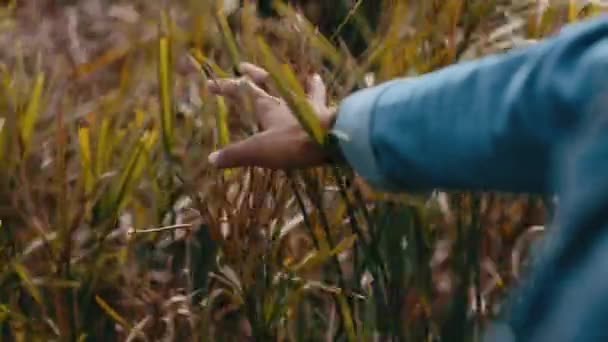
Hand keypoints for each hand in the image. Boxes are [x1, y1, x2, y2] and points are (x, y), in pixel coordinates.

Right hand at [206, 62, 333, 169]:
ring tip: (285, 72)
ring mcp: (305, 105)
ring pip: (292, 87)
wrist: (331, 141)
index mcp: (267, 107)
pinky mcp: (322, 113)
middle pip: (266, 82)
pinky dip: (316, 88)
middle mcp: (285, 101)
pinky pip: (318, 97)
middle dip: (253, 74)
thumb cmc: (293, 143)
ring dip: (285, 80)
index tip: (210, 84)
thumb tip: (211, 159)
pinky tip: (318, 81)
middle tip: (243, 66)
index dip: (225, 88)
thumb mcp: (259, 151)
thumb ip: (236, 154)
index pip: (242, 91)